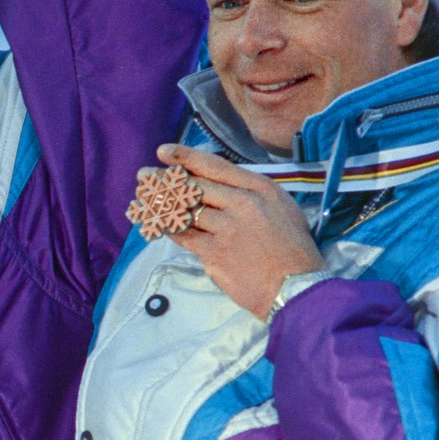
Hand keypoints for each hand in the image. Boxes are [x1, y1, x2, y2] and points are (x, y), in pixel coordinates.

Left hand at [155, 144, 326, 318]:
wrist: (295, 287)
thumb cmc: (292, 250)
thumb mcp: (281, 208)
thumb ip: (250, 193)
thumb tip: (218, 183)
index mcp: (261, 188)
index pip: (215, 166)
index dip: (185, 157)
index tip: (164, 152)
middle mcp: (242, 203)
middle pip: (195, 185)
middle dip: (164, 179)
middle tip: (143, 176)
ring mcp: (226, 227)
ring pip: (184, 209)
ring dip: (160, 203)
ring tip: (143, 198)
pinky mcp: (213, 251)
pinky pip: (182, 235)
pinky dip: (166, 228)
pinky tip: (154, 222)